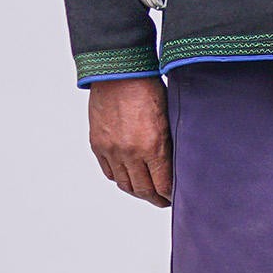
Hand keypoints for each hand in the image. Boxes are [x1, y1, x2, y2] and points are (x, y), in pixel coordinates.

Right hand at [88, 77, 171, 206]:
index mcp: (153, 146)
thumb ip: (168, 144)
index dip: (169, 196)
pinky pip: (108, 171)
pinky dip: (119, 178)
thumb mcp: (168, 117)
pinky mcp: (98, 144)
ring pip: (124, 184)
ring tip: (146, 192)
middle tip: (163, 201)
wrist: (119, 71)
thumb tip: (173, 166)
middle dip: (155, 199)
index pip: (163, 185)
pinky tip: (128, 177)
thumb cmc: (148, 88)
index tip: (175, 198)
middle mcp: (130, 152)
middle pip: (143, 190)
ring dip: (136, 191)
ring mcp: (112, 150)